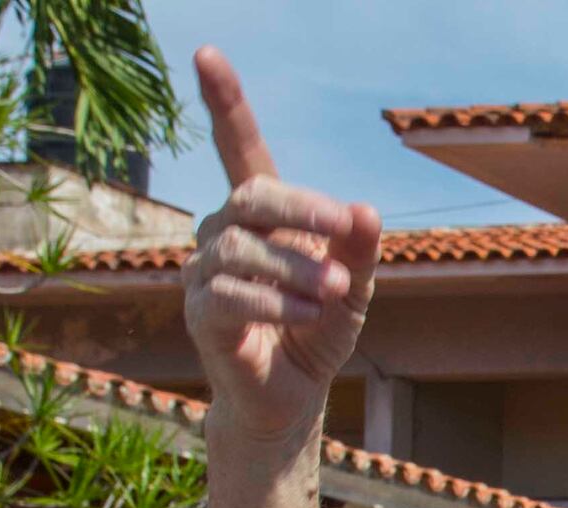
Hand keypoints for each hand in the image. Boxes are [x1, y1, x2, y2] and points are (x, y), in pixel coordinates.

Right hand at [182, 49, 381, 453]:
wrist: (294, 393)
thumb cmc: (318, 328)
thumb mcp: (353, 287)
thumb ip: (358, 250)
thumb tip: (366, 209)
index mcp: (261, 215)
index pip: (239, 148)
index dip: (224, 102)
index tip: (207, 54)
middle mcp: (223, 232)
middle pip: (251, 194)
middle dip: (302, 208)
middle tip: (345, 228)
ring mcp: (205, 272)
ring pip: (242, 248)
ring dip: (297, 268)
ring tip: (335, 292)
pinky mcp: (201, 314)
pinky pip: (231, 294)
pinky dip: (278, 301)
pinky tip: (312, 312)